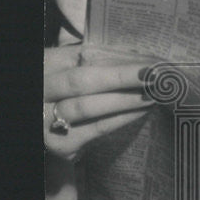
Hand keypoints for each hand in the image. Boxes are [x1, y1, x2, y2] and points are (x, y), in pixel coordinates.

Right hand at [43, 44, 153, 162]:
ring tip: (153, 93)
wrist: (48, 130)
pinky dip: (121, 118)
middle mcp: (42, 90)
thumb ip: (96, 62)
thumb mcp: (70, 71)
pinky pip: (95, 128)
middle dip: (124, 75)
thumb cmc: (64, 95)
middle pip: (84, 80)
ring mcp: (48, 119)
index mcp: (46, 64)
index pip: (85, 56)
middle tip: (157, 74)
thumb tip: (140, 58)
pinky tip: (141, 112)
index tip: (150, 59)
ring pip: (88, 106)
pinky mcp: (61, 143)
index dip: (120, 57)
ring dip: (125, 99)